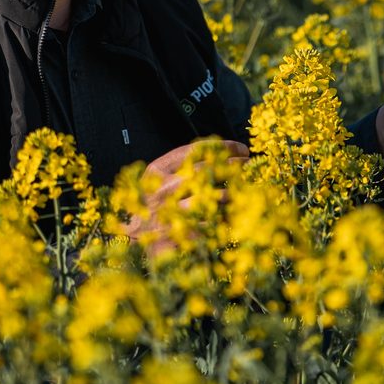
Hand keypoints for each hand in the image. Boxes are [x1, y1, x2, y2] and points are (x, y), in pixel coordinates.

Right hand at [122, 138, 248, 256]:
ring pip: (210, 197)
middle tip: (248, 165)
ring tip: (245, 188)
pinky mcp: (178, 232)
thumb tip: (222, 155)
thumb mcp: (159, 178)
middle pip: (205, 170)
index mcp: (157, 170)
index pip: (195, 150)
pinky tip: (235, 213)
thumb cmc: (152, 202)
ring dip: (232, 192)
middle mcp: (162, 188)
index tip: (241, 148)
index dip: (222, 147)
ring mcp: (169, 211)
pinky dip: (225, 217)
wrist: (134, 236)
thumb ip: (183, 166)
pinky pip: (209, 222)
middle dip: (232, 166)